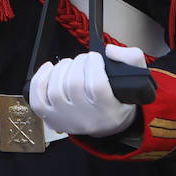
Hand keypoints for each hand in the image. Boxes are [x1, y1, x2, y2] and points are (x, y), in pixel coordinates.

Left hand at [29, 44, 145, 137]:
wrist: (108, 124)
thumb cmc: (120, 98)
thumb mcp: (137, 78)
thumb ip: (131, 58)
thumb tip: (110, 51)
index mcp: (109, 111)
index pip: (97, 85)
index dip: (93, 65)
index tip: (96, 57)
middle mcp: (86, 119)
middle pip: (74, 84)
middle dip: (78, 63)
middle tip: (84, 60)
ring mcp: (66, 120)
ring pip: (56, 90)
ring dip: (62, 69)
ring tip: (71, 65)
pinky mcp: (51, 118)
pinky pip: (38, 99)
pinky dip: (40, 79)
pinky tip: (50, 69)